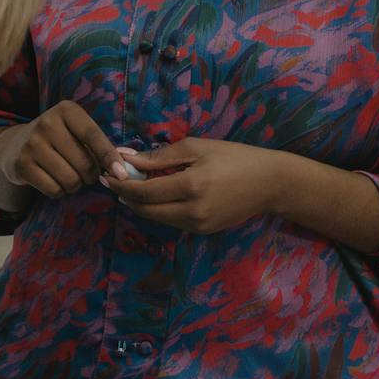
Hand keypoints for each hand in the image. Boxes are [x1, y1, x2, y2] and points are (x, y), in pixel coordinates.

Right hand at [0, 101, 128, 197]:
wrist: (14, 145)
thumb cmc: (57, 140)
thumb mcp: (76, 132)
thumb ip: (99, 146)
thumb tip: (123, 169)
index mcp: (66, 110)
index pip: (93, 136)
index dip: (109, 157)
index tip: (121, 174)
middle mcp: (47, 123)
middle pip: (84, 163)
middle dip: (91, 176)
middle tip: (86, 174)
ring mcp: (32, 144)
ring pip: (70, 179)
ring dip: (75, 186)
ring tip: (69, 177)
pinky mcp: (21, 164)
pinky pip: (53, 190)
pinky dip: (59, 192)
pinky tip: (54, 181)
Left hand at [107, 137, 283, 234]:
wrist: (271, 183)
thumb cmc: (235, 157)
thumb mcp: (197, 147)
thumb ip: (159, 156)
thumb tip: (127, 157)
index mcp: (190, 186)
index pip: (144, 192)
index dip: (121, 186)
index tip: (107, 175)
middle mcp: (193, 211)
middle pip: (146, 210)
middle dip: (126, 197)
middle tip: (113, 182)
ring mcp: (199, 225)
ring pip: (157, 218)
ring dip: (140, 205)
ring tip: (131, 187)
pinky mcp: (204, 231)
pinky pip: (172, 221)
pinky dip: (158, 210)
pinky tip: (154, 195)